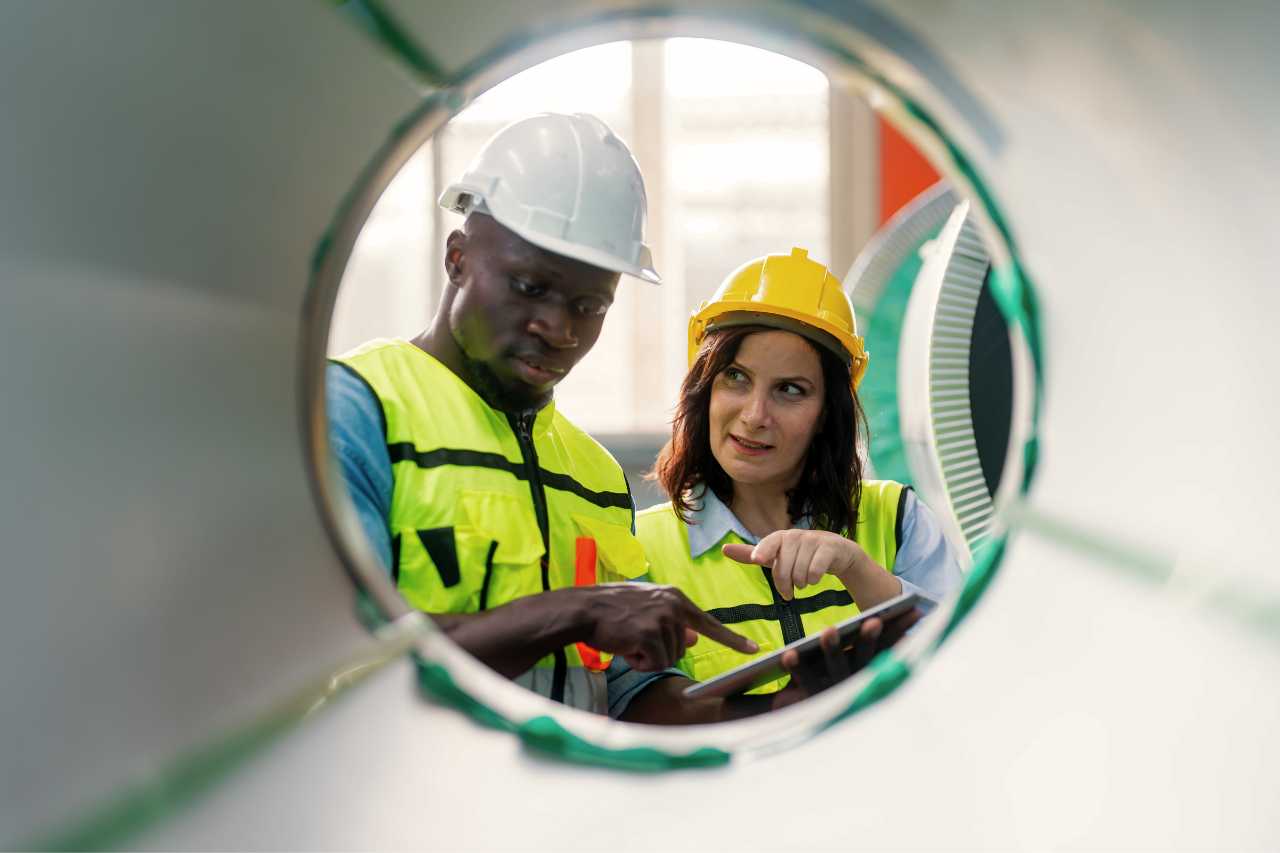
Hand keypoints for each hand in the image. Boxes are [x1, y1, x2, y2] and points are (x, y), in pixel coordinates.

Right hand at [575, 583, 758, 671]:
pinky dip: (640, 663)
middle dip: (659, 652)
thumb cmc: (612, 611)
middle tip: (636, 639)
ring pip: (669, 658)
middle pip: (682, 649)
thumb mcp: (647, 610)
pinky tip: (626, 648)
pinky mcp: (650, 634)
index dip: (732, 639)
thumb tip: (693, 638)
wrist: (583, 609)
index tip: (754, 649)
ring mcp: (663, 619)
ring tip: (628, 640)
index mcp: (675, 597)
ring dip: (648, 658)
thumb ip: (672, 623)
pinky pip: (655, 664)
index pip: (709, 623)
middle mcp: (673, 605)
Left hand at [723, 529, 862, 599]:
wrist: (837, 553)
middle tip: (788, 593)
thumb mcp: (777, 556)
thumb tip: (724, 549)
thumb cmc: (801, 555)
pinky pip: (816, 570)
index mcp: (780, 537)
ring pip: (800, 572)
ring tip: (804, 581)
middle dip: (785, 585)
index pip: (770, 542)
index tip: (756, 560)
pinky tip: (815, 578)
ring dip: (801, 583)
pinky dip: (814, 579)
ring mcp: (814, 540)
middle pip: (783, 567)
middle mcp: (796, 535)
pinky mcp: (830, 547)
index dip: (763, 550)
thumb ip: (752, 554)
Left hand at [767, 608, 922, 708]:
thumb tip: (890, 618)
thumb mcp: (853, 665)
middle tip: (874, 621)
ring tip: (830, 629)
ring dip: (834, 649)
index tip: (915, 611)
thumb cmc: (831, 683)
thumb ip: (870, 647)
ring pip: (837, 668)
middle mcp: (856, 683)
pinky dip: (798, 667)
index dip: (901, 630)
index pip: (888, 646)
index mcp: (868, 669)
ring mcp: (836, 693)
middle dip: (869, 640)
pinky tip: (790, 654)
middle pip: (865, 658)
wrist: (803, 720)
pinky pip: (805, 681)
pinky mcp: (812, 702)